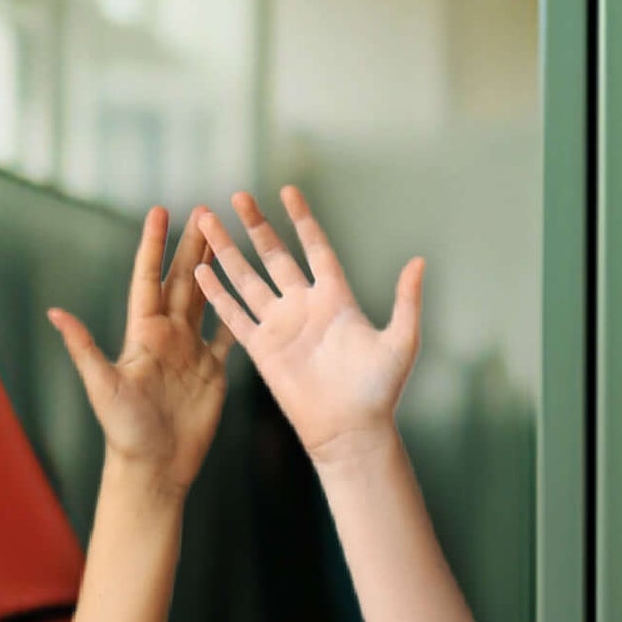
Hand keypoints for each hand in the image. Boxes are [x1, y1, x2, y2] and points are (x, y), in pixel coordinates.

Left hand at [52, 207, 233, 488]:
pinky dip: (234, 315)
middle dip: (193, 245)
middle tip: (206, 211)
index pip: (149, 279)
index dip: (154, 245)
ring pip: (205, 300)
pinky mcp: (212, 374)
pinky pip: (226, 337)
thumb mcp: (102, 386)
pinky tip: (244, 295)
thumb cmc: (125, 430)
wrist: (154, 465)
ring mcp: (191, 353)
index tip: (161, 212)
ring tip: (226, 240)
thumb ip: (83, 347)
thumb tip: (56, 313)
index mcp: (143, 334)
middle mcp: (168, 337)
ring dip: (215, 270)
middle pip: (182, 281)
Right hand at [186, 186, 425, 457]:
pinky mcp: (262, 349)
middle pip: (275, 256)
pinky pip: (235, 316)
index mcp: (336, 299)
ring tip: (207, 221)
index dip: (302, 221)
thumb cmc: (380, 390)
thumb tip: (420, 261)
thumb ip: (406, 301)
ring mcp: (281, 326)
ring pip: (248, 279)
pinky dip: (218, 294)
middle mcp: (305, 306)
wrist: (351, 430)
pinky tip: (201, 270)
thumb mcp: (400, 341)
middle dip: (256, 226)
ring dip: (227, 251)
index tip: (288, 191)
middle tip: (238, 196)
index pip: (316, 249)